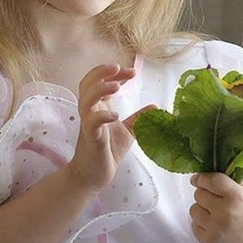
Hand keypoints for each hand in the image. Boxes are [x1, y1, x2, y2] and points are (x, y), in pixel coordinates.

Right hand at [68, 63, 153, 193]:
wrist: (95, 174)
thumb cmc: (108, 150)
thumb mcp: (128, 130)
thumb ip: (139, 117)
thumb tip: (155, 106)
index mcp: (99, 106)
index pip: (100, 81)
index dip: (113, 73)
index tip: (131, 72)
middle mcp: (91, 111)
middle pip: (87, 83)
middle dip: (101, 72)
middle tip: (118, 67)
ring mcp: (88, 124)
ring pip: (86, 99)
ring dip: (100, 89)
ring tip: (116, 86)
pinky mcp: (91, 138)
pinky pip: (92, 122)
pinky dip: (102, 116)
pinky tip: (115, 115)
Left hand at [189, 172, 242, 242]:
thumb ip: (229, 180)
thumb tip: (207, 172)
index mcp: (236, 196)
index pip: (211, 180)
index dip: (201, 178)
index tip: (197, 179)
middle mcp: (225, 212)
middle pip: (199, 194)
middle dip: (204, 194)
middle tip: (213, 199)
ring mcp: (216, 228)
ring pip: (193, 209)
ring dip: (201, 209)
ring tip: (214, 213)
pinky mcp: (210, 241)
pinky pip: (193, 225)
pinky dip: (201, 224)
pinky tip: (213, 225)